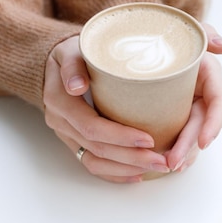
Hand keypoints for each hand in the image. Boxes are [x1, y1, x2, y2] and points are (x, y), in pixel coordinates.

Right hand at [43, 36, 171, 182]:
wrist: (59, 60)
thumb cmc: (74, 50)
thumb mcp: (72, 49)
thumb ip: (73, 65)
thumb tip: (76, 86)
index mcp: (60, 99)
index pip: (91, 126)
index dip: (120, 137)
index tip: (148, 139)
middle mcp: (60, 121)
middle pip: (97, 148)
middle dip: (131, 158)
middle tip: (162, 160)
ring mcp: (66, 133)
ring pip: (95, 161)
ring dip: (126, 168)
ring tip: (157, 168)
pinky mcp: (74, 140)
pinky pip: (91, 163)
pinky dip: (114, 172)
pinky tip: (137, 174)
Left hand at [163, 23, 221, 171]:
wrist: (142, 35)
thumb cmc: (166, 31)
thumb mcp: (187, 29)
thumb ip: (207, 34)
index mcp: (208, 74)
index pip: (219, 102)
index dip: (214, 123)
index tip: (204, 141)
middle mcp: (200, 91)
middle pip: (200, 124)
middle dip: (190, 145)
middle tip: (174, 162)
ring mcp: (187, 103)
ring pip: (189, 133)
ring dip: (183, 153)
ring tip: (168, 167)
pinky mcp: (172, 111)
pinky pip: (176, 133)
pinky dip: (173, 148)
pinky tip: (162, 163)